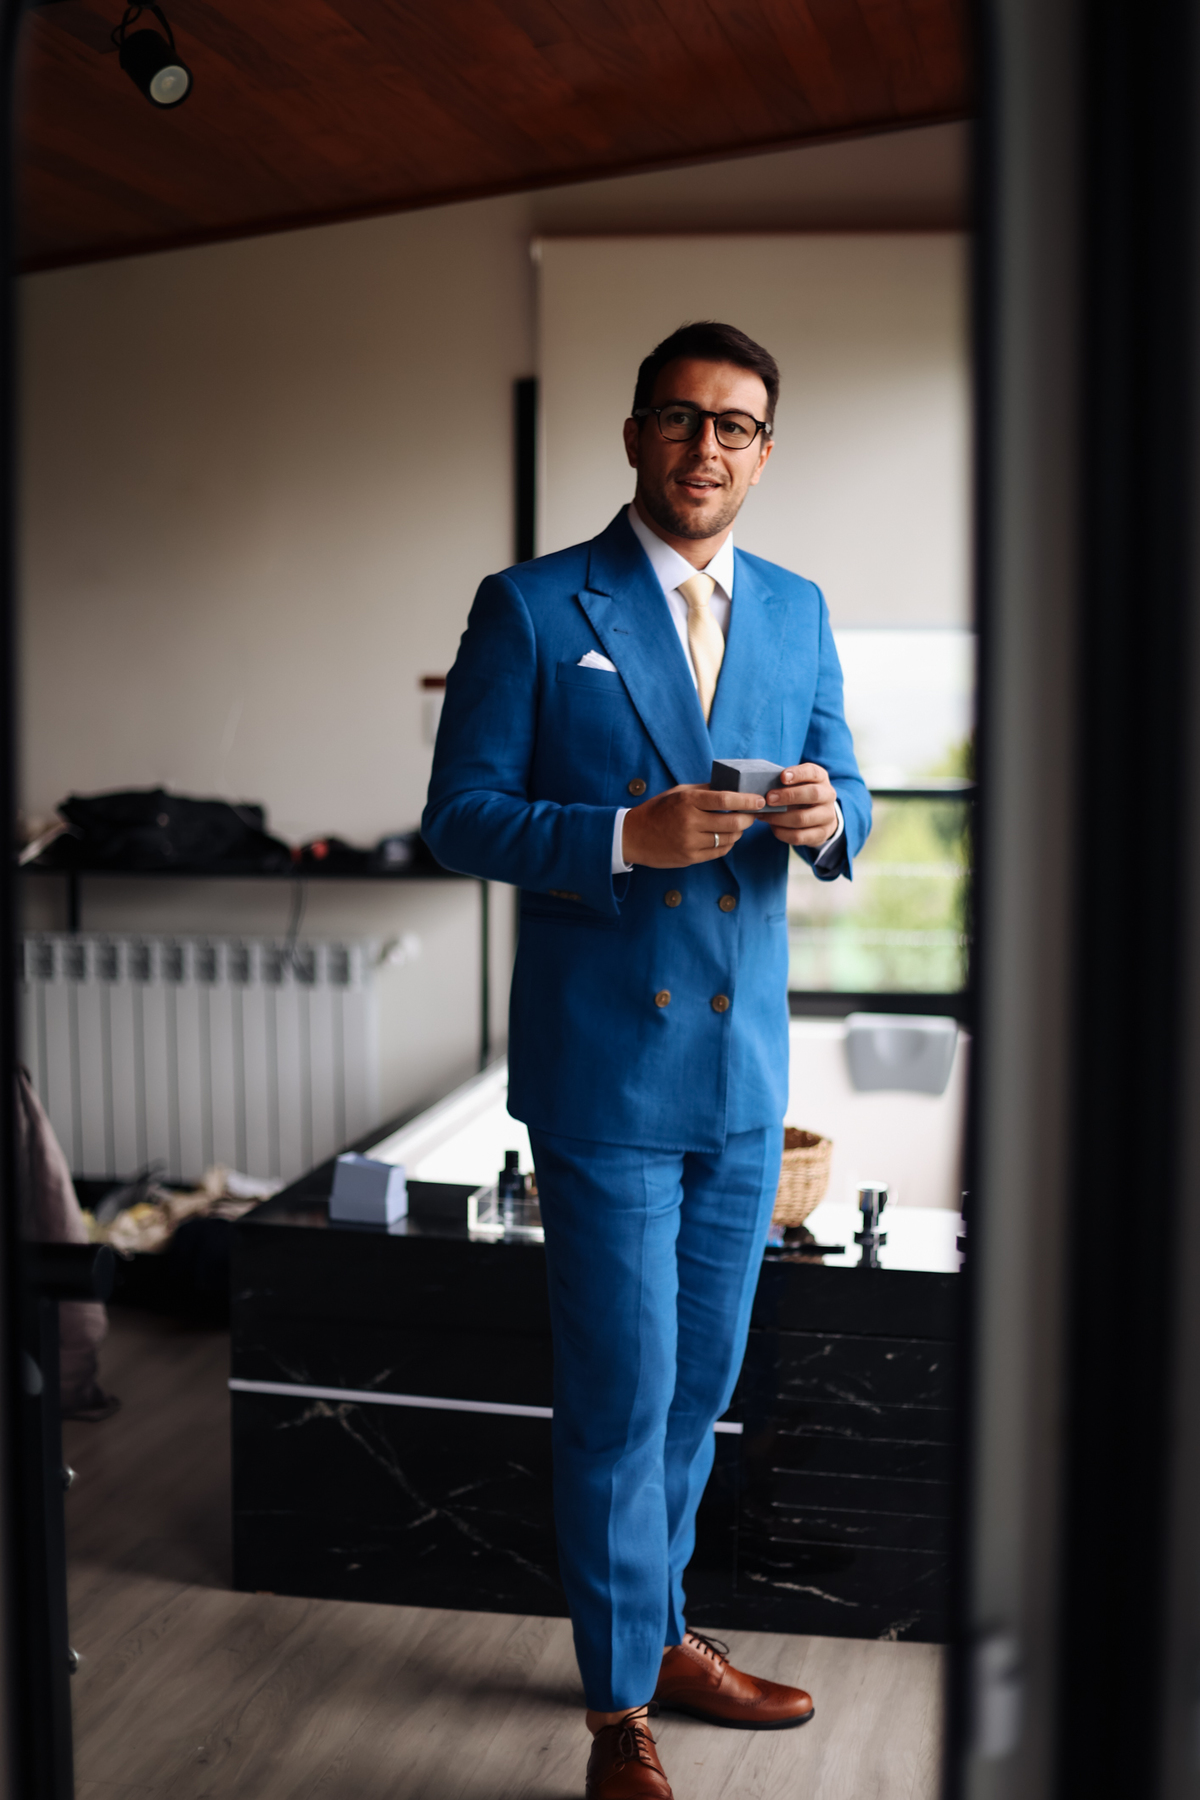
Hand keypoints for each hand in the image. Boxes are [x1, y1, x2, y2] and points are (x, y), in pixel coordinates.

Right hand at [621, 783, 763, 868]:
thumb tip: (733, 787)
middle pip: (732, 823)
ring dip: (739, 832)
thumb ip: (705, 790)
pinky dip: (728, 844)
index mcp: (687, 801)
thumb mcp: (678, 793)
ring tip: (738, 825)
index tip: (759, 800)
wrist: (633, 836)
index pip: (725, 800)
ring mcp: (690, 842)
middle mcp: (690, 822)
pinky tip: (726, 837)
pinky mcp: (690, 857)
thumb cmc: (658, 810)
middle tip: (752, 814)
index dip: (747, 801)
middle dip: (748, 819)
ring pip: (728, 839)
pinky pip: (719, 852)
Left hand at [765, 763, 838, 847]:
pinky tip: (772, 827)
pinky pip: (799, 836)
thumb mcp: (797, 783)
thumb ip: (784, 782)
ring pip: (803, 818)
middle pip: (813, 794)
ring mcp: (827, 816)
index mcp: (821, 778)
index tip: (782, 777)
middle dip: (788, 796)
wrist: (820, 816)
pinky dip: (782, 832)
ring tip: (764, 815)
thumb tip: (760, 787)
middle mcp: (828, 796)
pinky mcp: (821, 834)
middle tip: (769, 799)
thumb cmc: (801, 794)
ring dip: (780, 817)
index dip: (798, 774)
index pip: (813, 772)